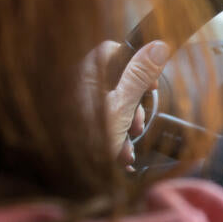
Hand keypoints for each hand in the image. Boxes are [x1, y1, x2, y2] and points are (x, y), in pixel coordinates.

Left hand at [79, 40, 169, 167]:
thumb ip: (140, 76)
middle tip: (138, 123)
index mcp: (85, 75)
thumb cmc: (88, 140)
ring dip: (125, 124)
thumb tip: (159, 45)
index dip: (136, 61)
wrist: (63, 177)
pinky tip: (118, 154)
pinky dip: (113, 135)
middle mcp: (78, 86)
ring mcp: (76, 106)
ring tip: (127, 147)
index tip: (151, 83)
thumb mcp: (122, 107)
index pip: (112, 50)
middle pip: (115, 79)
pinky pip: (101, 121)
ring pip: (111, 103)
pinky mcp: (77, 124)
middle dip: (134, 102)